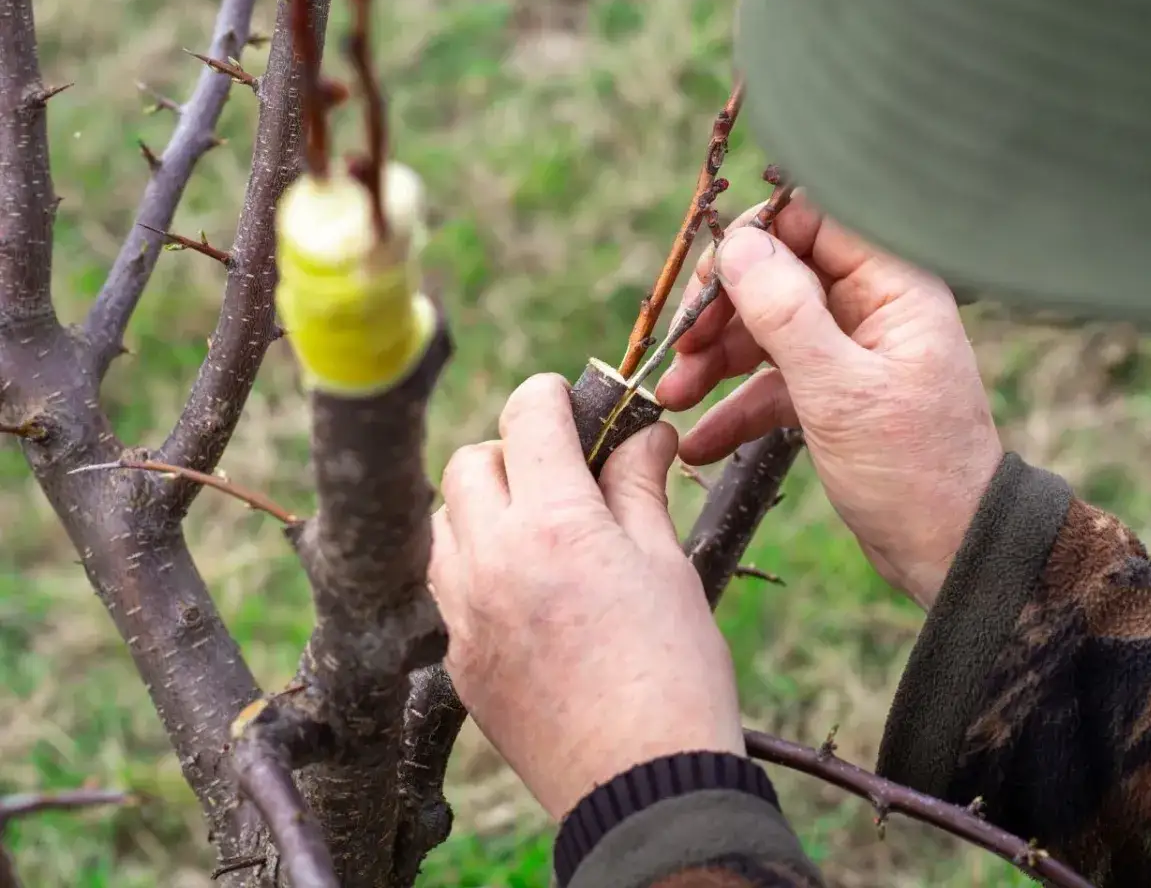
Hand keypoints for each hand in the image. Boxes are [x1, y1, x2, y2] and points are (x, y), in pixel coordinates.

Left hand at [429, 374, 744, 820]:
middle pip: (469, 462)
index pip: (527, 417)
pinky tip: (522, 590)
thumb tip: (645, 436)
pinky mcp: (457, 659)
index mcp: (555, 525)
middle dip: (512, 451)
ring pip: (443, 522)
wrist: (645, 786)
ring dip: (481, 506)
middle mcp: (492, 559)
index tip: (569, 400)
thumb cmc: (676, 673)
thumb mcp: (668, 567)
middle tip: (560, 474)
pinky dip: (473, 565)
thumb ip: (640, 489)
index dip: (551, 395)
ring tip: (536, 531)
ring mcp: (464, 613)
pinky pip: (444, 585)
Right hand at [656, 196, 1002, 607]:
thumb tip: (738, 246)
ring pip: (765, 332)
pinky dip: (733, 409)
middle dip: (721, 310)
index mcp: (891, 287)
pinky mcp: (833, 398)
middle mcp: (870, 309)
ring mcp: (849, 354)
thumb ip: (786, 313)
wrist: (949, 553)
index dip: (754, 241)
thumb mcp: (840, 391)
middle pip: (777, 277)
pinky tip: (695, 442)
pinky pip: (770, 386)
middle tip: (680, 347)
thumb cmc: (913, 470)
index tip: (709, 282)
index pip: (812, 221)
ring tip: (671, 397)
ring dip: (714, 361)